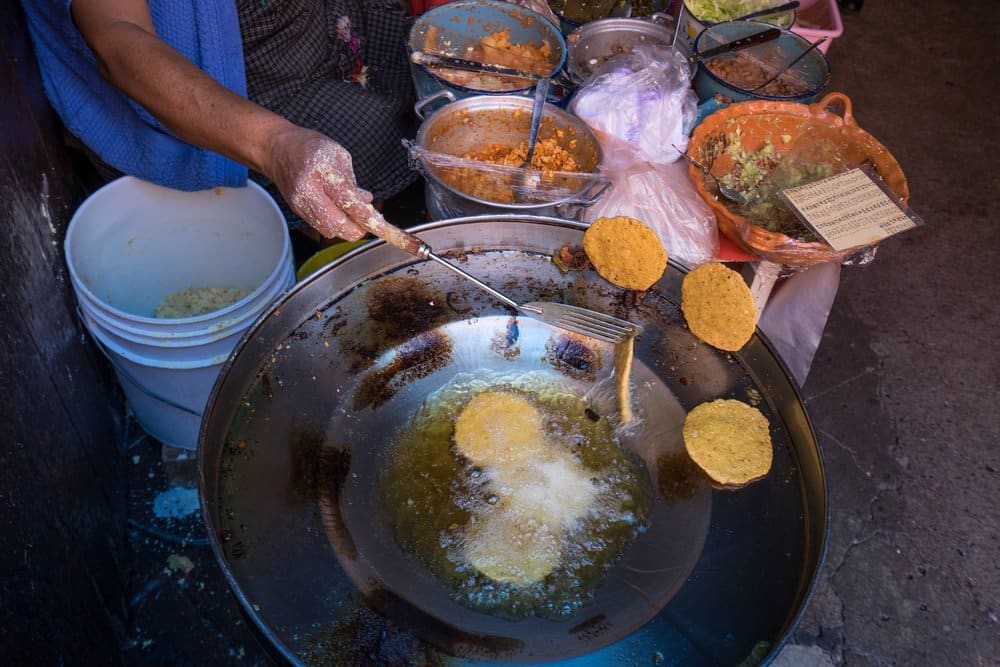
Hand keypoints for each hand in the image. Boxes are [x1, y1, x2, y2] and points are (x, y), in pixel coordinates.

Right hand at [265, 125, 373, 240]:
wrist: (277, 150)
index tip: (381, 224)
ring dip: (346, 228)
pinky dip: (335, 224)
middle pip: (336, 224)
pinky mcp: (297, 211)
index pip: (347, 200)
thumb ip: (353, 181)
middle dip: (356, 229)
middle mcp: (308, 190)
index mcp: (322, 170)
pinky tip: (340, 213)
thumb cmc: (310, 147)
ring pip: (329, 229)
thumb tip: (367, 202)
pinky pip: (320, 226)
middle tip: (368, 222)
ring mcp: (300, 203)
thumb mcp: (338, 155)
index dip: (366, 215)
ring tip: (354, 216)